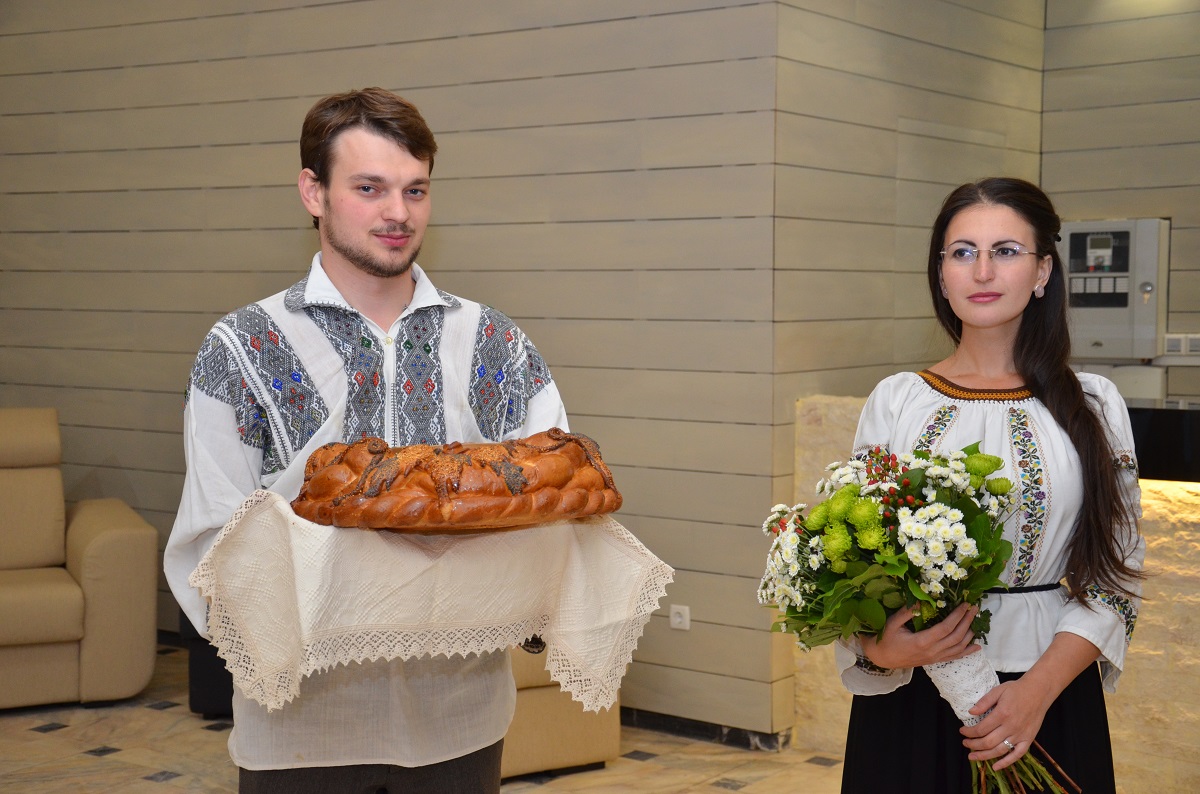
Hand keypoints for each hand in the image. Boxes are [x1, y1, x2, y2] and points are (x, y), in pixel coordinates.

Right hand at [859, 602, 979, 669]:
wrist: (882, 658)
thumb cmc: (886, 639)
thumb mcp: (893, 622)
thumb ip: (908, 612)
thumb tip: (922, 599)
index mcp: (922, 641)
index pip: (946, 628)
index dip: (957, 616)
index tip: (965, 604)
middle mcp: (932, 651)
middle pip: (956, 636)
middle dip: (967, 621)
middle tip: (974, 608)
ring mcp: (935, 657)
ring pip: (958, 647)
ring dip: (969, 634)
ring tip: (975, 620)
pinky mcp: (935, 660)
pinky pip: (955, 656)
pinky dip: (967, 651)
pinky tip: (977, 646)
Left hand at [959, 677, 1051, 770]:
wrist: (1039, 692)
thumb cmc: (1017, 690)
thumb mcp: (998, 690)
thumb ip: (984, 702)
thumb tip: (970, 712)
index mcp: (1002, 714)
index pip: (981, 729)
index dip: (969, 732)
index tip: (962, 731)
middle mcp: (1011, 727)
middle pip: (988, 742)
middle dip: (973, 745)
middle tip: (965, 743)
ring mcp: (1021, 735)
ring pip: (1000, 751)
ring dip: (984, 756)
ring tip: (972, 756)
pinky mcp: (1029, 739)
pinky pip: (1017, 755)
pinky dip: (1006, 763)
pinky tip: (995, 767)